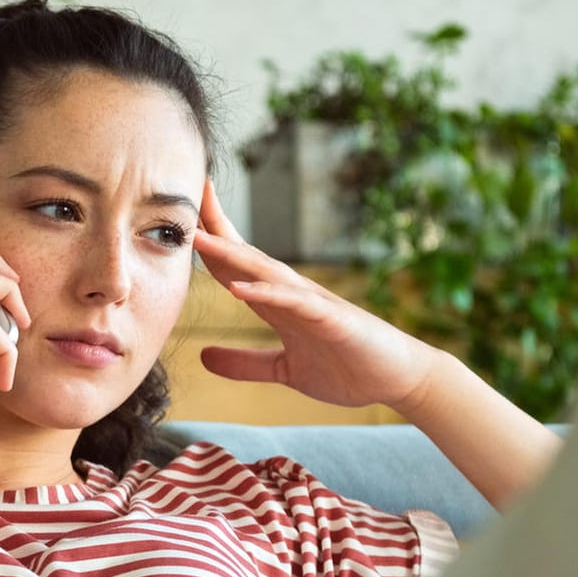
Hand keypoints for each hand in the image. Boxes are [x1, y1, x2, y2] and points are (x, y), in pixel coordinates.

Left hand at [194, 180, 437, 412]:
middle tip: (185, 196)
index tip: (179, 216)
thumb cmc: (347, 368)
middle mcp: (293, 294)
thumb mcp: (283, 369)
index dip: (209, 241)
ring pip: (266, 272)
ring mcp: (313, 303)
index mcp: (278, 303)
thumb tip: (203, 357)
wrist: (398, 379)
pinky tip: (239, 289)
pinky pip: (295, 304)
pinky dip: (267, 294)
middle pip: (246, 255)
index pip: (236, 265)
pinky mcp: (332, 320)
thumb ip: (245, 363)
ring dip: (232, 254)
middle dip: (215, 228)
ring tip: (198, 239)